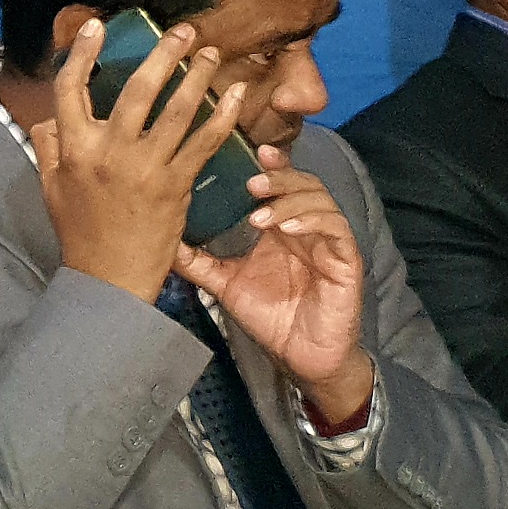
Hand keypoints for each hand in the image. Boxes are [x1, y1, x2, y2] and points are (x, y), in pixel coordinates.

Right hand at [25, 16, 250, 303]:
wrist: (109, 280)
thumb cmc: (79, 234)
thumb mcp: (50, 188)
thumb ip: (48, 148)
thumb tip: (48, 116)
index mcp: (75, 150)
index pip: (71, 90)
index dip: (82, 54)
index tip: (97, 27)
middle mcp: (110, 152)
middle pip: (137, 90)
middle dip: (162, 54)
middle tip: (183, 31)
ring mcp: (146, 168)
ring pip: (176, 110)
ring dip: (197, 76)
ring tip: (210, 53)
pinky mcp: (176, 185)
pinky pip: (204, 143)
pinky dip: (224, 116)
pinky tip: (237, 96)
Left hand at [165, 147, 373, 426]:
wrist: (302, 358)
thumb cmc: (270, 318)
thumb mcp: (225, 285)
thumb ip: (198, 262)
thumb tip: (161, 242)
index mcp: (279, 225)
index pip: (277, 182)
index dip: (267, 164)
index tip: (248, 151)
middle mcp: (305, 225)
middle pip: (299, 181)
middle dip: (277, 177)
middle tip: (251, 182)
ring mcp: (328, 239)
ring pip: (319, 199)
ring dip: (289, 201)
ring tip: (261, 215)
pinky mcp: (347, 258)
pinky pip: (336, 228)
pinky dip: (314, 221)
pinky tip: (290, 228)